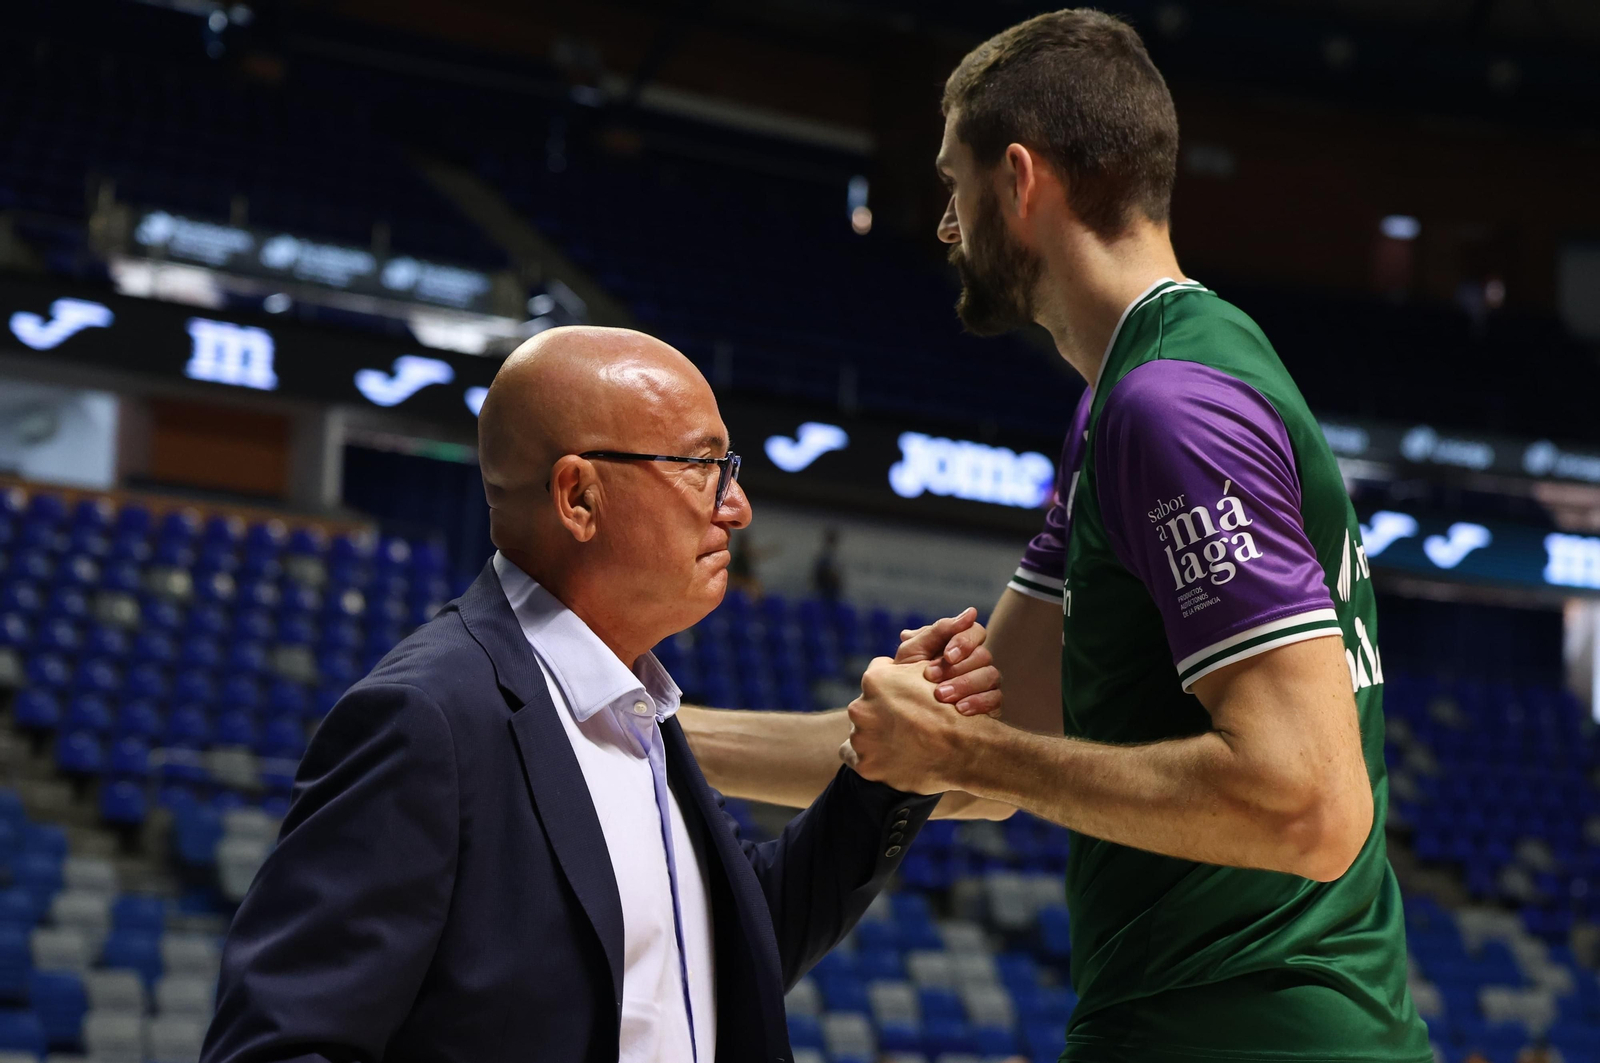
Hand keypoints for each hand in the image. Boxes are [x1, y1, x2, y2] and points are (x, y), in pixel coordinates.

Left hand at [840, 657, 996, 793]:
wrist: (965, 749)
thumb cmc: (952, 707)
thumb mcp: (934, 671)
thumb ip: (914, 656)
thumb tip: (904, 636)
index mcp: (875, 680)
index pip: (877, 675)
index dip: (894, 684)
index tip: (906, 696)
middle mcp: (861, 707)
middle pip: (867, 706)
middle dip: (882, 711)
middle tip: (905, 721)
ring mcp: (861, 739)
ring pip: (861, 731)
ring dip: (875, 735)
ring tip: (900, 741)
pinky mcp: (866, 765)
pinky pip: (852, 756)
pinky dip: (866, 756)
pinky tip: (882, 755)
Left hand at [895, 607, 1001, 716]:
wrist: (901, 707)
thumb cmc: (906, 673)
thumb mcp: (913, 649)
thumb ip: (938, 630)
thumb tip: (971, 612)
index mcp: (959, 642)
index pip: (975, 631)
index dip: (964, 642)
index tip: (947, 656)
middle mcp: (976, 660)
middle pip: (983, 655)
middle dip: (957, 668)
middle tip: (932, 677)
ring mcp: (985, 681)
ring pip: (991, 676)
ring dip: (965, 685)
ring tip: (941, 695)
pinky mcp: (989, 703)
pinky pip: (995, 699)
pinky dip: (978, 702)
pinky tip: (959, 709)